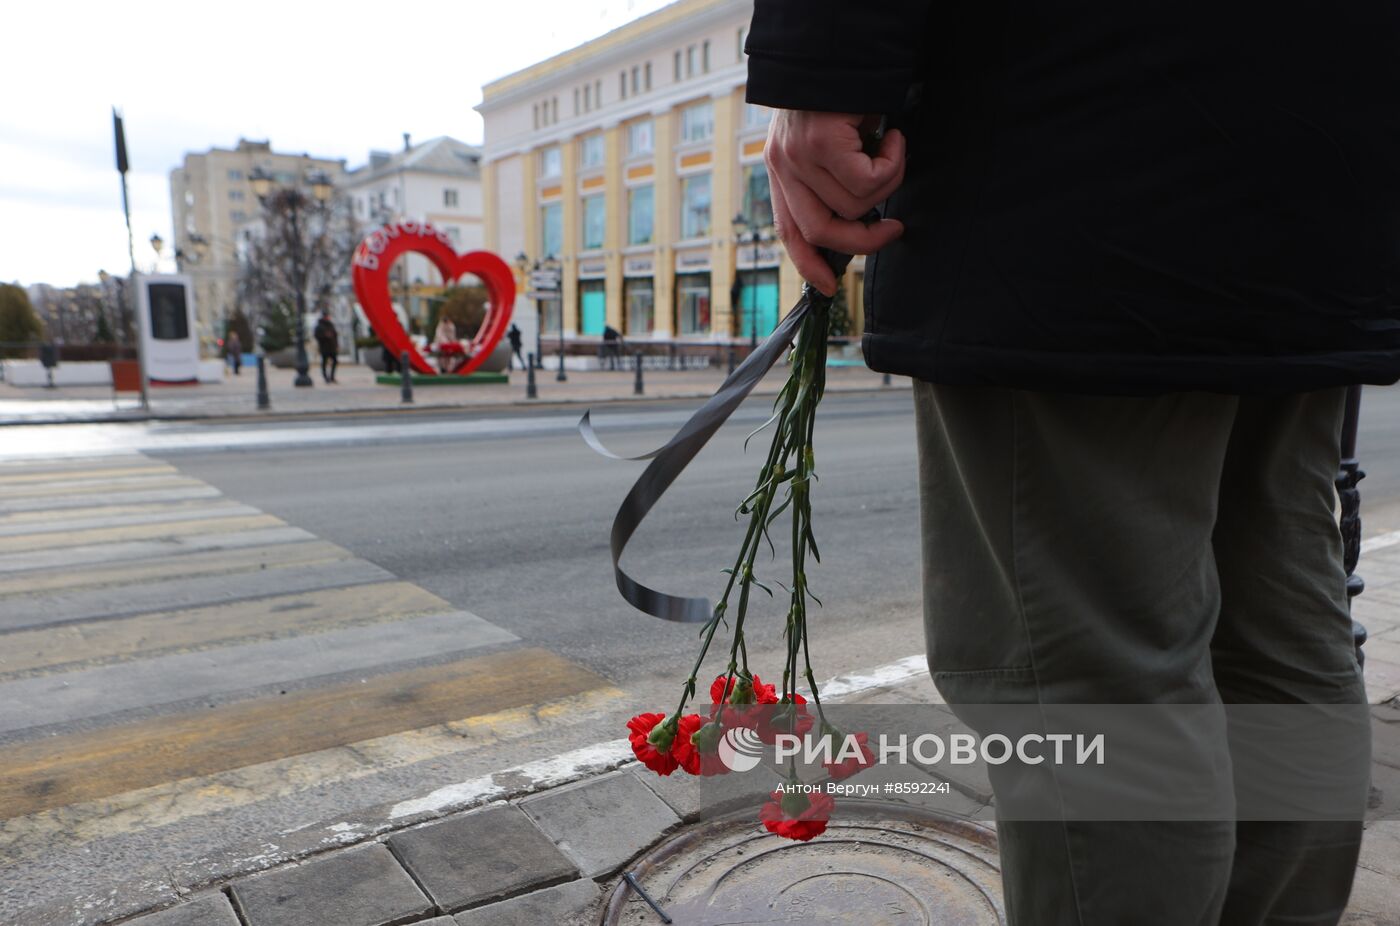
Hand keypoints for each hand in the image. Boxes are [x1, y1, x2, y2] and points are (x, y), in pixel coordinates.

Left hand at [765, 110, 905, 295]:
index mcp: (781, 169)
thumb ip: (835, 179)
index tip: (827, 288)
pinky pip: (867, 180)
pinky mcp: (820, 143)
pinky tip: (894, 135)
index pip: (788, 230)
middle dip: (862, 240)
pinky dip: (892, 163)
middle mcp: (783, 166)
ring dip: (887, 183)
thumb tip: (863, 220)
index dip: (808, 263)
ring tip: (893, 149)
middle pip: (820, 231)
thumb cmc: (846, 93)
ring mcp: (798, 156)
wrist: (839, 46)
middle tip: (894, 228)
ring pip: (854, 204)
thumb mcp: (834, 142)